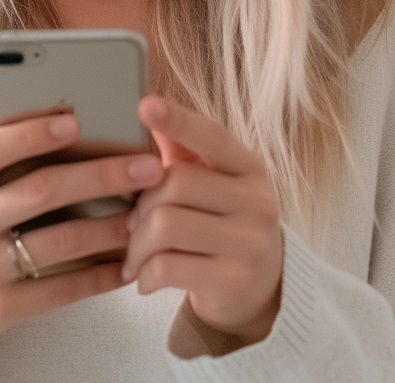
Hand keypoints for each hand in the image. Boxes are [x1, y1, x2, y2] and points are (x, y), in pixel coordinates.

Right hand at [0, 112, 164, 363]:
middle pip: (39, 193)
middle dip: (100, 175)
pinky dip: (99, 276)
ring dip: (110, 226)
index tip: (75, 120)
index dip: (31, 133)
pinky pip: (60, 291)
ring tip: (145, 212)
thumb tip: (42, 99)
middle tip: (146, 165)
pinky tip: (125, 263)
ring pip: (59, 243)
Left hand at [121, 96, 282, 346]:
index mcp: (250, 167)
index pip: (212, 136)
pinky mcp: (235, 280)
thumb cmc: (224, 224)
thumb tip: (150, 107)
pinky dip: (144, 274)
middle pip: (175, 183)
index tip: (145, 104)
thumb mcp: (215, 184)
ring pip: (164, 226)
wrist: (261, 289)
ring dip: (137, 244)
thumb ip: (184, 151)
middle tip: (132, 224)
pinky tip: (144, 278)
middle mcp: (258, 200)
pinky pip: (167, 267)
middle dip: (140, 206)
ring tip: (135, 254)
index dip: (179, 120)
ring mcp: (250, 242)